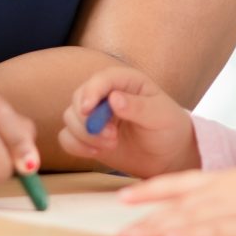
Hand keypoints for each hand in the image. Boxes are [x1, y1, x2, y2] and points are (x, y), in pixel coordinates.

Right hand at [59, 67, 198, 177]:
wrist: (168, 156)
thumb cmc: (168, 129)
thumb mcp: (160, 116)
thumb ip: (139, 107)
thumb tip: (114, 98)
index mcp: (125, 81)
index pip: (101, 79)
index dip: (92, 91)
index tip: (88, 109)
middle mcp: (105, 94)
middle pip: (79, 98)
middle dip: (89, 119)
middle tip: (111, 137)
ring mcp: (94, 116)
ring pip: (70, 117)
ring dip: (85, 134)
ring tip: (111, 144)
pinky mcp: (87, 136)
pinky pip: (67, 137)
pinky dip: (76, 145)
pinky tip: (95, 153)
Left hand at [116, 166, 235, 235]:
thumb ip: (219, 191)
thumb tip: (195, 203)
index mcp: (218, 179)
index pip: (174, 183)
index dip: (147, 190)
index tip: (123, 198)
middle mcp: (218, 192)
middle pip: (175, 206)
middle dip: (146, 219)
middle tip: (120, 232)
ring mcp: (230, 208)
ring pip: (186, 218)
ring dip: (158, 229)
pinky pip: (211, 231)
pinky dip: (188, 235)